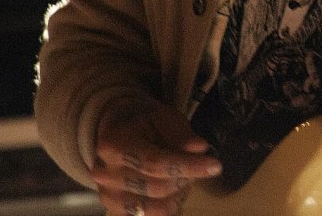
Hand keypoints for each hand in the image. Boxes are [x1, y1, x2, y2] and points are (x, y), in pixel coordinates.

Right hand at [91, 98, 221, 214]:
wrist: (116, 132)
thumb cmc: (144, 122)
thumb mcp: (162, 116)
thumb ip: (180, 133)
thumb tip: (201, 148)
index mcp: (115, 145)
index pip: (155, 163)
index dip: (187, 166)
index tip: (215, 165)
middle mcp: (106, 175)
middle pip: (156, 188)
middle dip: (186, 178)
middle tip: (200, 165)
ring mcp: (108, 197)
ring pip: (155, 209)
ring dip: (179, 194)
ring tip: (185, 176)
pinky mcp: (115, 212)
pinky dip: (169, 206)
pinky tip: (176, 189)